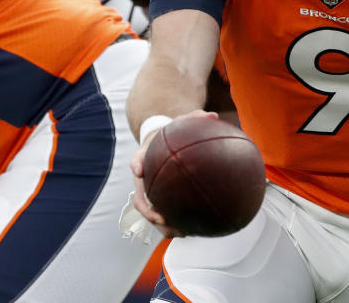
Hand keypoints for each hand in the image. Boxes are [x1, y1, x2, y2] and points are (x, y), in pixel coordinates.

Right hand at [129, 110, 218, 237]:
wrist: (162, 142)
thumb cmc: (172, 133)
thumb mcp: (180, 121)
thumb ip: (194, 117)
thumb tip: (212, 115)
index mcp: (145, 158)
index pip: (137, 160)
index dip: (137, 164)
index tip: (139, 171)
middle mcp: (144, 178)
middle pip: (140, 198)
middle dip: (149, 211)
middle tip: (162, 219)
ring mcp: (151, 191)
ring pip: (152, 212)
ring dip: (163, 225)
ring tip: (181, 233)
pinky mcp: (161, 199)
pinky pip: (166, 213)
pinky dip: (176, 223)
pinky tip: (194, 230)